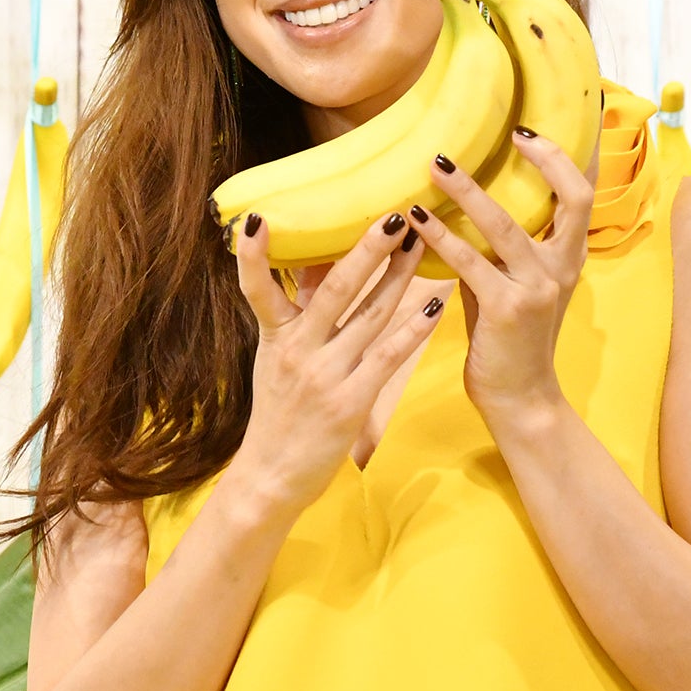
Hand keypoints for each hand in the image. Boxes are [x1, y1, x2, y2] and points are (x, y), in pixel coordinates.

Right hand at [231, 211, 446, 517]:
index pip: (256, 289)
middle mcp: (298, 351)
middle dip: (365, 251)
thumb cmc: (279, 409)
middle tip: (393, 214)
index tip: (258, 219)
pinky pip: (389, 356)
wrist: (273, 475)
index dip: (253, 257)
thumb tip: (311, 257)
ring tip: (421, 242)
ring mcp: (326, 376)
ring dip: (399, 277)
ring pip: (370, 316)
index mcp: (275, 335)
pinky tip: (437, 302)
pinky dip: (414, 327)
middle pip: (334, 290)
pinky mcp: (352, 401)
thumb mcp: (276, 355)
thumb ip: (296, 308)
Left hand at [404, 125, 600, 423]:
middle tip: (512, 131)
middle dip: (545, 158)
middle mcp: (562, 266)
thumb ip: (504, 245)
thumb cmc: (511, 337)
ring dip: (468, 191)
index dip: (568, 156)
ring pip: (506, 225)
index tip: (537, 126)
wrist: (521, 398)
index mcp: (569, 255)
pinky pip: (470, 262)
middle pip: (573, 197)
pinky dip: (441, 237)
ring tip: (437, 164)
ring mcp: (539, 287)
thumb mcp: (518, 282)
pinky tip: (416, 219)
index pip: (583, 194)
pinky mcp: (509, 309)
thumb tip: (468, 198)